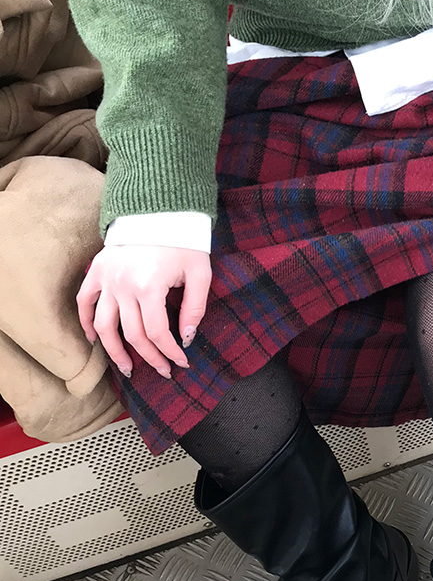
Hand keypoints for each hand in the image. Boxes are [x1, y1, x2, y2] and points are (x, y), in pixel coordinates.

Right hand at [77, 245, 211, 377]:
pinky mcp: (97, 270)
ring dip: (114, 351)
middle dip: (150, 358)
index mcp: (149, 286)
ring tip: (127, 368)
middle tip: (163, 371)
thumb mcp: (199, 274)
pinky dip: (86, 322)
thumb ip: (194, 308)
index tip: (181, 362)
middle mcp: (123, 285)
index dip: (170, 352)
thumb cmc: (183, 241)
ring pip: (103, 326)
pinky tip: (94, 340)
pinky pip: (84, 302)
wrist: (159, 209)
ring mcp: (107, 278)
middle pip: (132, 335)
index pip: (157, 332)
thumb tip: (186, 338)